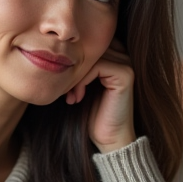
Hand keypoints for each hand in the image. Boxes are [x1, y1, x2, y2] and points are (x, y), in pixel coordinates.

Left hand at [65, 39, 135, 153]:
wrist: (109, 138)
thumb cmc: (93, 114)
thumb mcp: (81, 85)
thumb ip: (77, 65)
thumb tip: (55, 49)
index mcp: (114, 55)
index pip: (87, 43)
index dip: (72, 61)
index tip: (63, 84)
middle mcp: (124, 55)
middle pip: (88, 48)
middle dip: (72, 68)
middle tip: (63, 90)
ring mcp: (126, 64)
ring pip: (91, 56)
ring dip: (75, 76)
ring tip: (70, 95)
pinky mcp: (125, 74)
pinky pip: (98, 66)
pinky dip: (82, 80)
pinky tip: (78, 97)